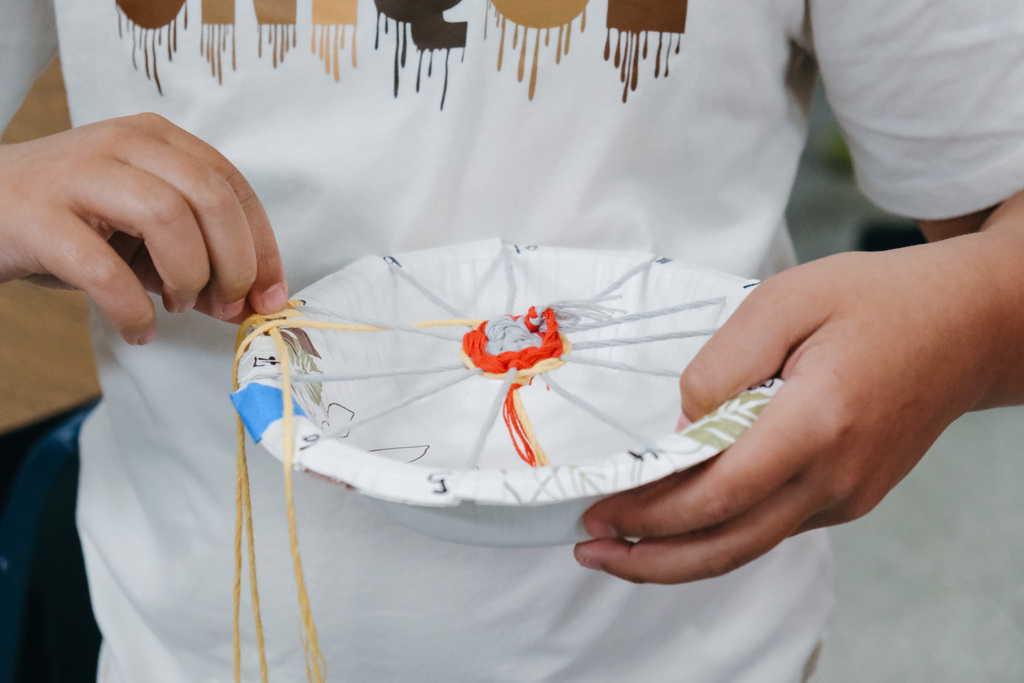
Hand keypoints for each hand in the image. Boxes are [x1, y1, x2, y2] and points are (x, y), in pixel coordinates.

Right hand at [0, 113, 287, 343]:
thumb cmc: (73, 220)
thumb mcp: (145, 231)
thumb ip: (199, 258)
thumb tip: (251, 305)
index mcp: (158, 141)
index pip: (234, 187)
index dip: (264, 248)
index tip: (272, 296)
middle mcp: (124, 145)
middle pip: (210, 198)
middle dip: (234, 264)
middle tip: (225, 304)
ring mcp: (79, 175)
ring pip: (166, 218)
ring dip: (188, 276)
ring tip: (178, 306)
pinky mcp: (40, 217)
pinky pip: (104, 270)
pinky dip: (133, 310)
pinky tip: (139, 329)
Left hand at [574, 215, 1023, 583]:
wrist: (968, 326)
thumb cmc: (876, 300)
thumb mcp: (786, 299)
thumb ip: (723, 363)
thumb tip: (681, 425)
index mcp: (817, 422)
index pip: (718, 492)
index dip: (651, 513)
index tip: (598, 510)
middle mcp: (834, 477)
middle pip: (727, 543)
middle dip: (649, 557)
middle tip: (590, 549)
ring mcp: (847, 495)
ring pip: (748, 547)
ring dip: (678, 557)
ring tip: (620, 550)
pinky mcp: (850, 497)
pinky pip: (772, 528)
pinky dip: (718, 535)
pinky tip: (679, 522)